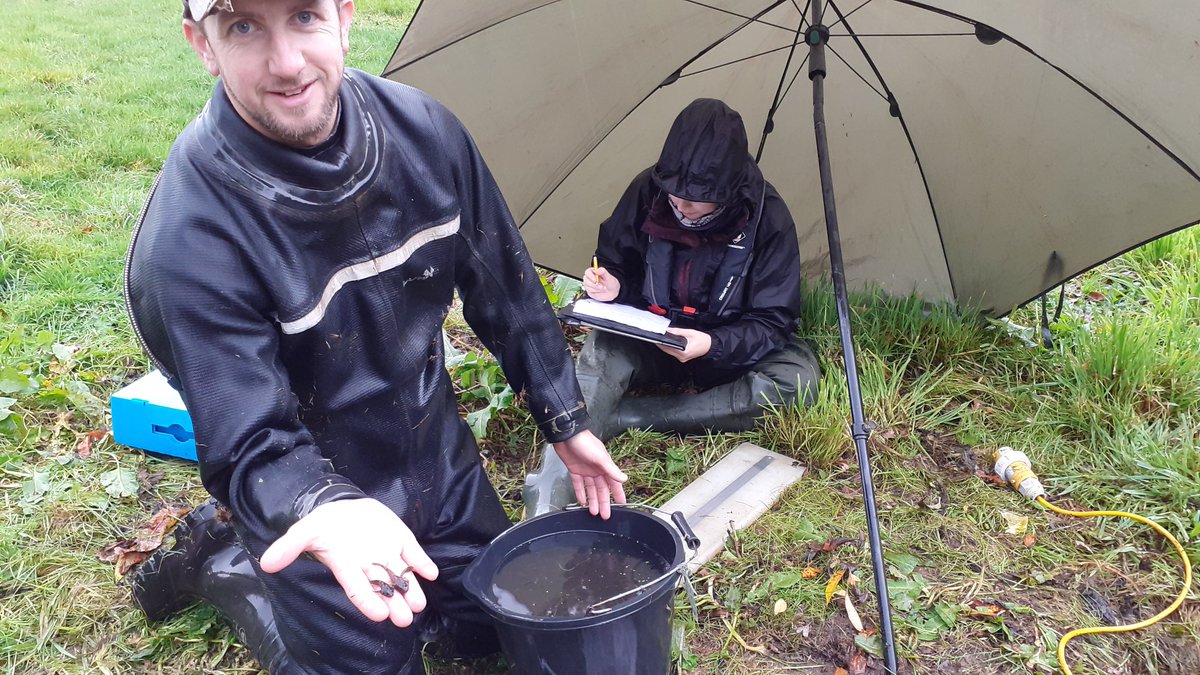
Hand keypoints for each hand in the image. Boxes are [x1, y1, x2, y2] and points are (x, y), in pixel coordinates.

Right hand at [260, 498, 437, 627]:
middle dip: (394, 605)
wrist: (343, 508)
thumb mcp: (305, 531)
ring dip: (412, 589)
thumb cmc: (324, 525)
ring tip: (418, 603)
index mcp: (347, 567)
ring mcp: (387, 553)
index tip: (379, 616)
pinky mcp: (402, 540)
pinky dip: (423, 563)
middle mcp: (369, 566)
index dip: (368, 603)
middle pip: (383, 589)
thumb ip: (289, 547)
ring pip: (402, 576)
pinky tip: (430, 572)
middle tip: (404, 618)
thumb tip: (266, 563)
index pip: (357, 590)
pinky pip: (415, 554)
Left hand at [552, 430, 627, 518]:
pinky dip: (580, 493)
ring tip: (594, 512)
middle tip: (605, 515)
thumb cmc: (585, 442)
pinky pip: (578, 484)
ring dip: (592, 500)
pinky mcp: (574, 470)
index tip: (622, 504)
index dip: (617, 494)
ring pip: (591, 489)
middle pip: (601, 489)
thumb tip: (624, 479)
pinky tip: (581, 502)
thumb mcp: (600, 457)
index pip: (613, 483)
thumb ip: (611, 470)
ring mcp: (585, 470)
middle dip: (604, 502)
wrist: (566, 435)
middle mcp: (596, 469)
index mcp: (605, 466)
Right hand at [582, 266, 619, 301]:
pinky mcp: (589, 291)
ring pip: (587, 286)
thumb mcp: (609, 276)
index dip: (590, 276)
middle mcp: (590, 278)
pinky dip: (596, 291)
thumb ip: (602, 271)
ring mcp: (589, 285)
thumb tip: (596, 269)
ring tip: (603, 288)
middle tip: (602, 286)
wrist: (613, 292)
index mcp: (594, 272)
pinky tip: (600, 291)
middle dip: (594, 284)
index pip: (587, 272)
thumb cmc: (611, 283)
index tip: (595, 280)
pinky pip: (589, 291)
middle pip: (586, 279)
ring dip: (596, 288)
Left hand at [659, 328, 710, 362]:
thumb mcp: (690, 332)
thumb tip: (668, 330)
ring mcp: (682, 358)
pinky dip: (670, 347)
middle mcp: (682, 357)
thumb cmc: (702, 340)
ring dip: (666, 345)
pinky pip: (673, 353)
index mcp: (684, 352)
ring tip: (663, 338)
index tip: (657, 338)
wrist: (709, 346)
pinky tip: (670, 343)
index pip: (668, 347)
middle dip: (662, 343)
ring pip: (669, 352)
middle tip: (658, 336)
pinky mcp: (682, 358)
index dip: (661, 342)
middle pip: (667, 350)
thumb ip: (678, 331)